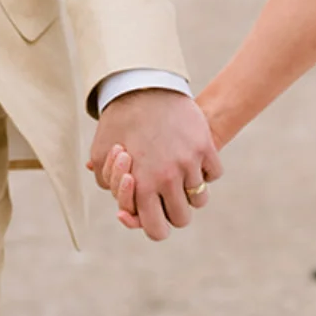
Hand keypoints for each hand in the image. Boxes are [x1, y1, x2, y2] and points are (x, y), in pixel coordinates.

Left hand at [86, 90, 220, 241]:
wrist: (142, 85)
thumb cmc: (119, 122)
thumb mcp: (101, 154)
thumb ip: (108, 183)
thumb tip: (121, 206)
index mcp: (142, 186)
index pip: (157, 230)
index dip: (155, 228)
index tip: (150, 213)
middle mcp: (168, 178)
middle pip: (182, 219)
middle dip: (173, 212)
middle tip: (165, 196)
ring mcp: (190, 162)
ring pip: (200, 198)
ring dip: (191, 192)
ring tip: (180, 177)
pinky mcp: (205, 146)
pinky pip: (214, 173)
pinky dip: (206, 170)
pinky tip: (192, 160)